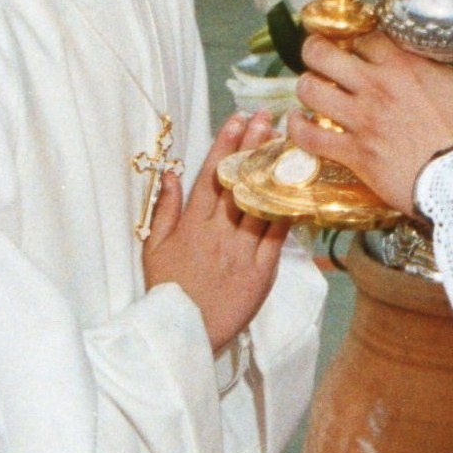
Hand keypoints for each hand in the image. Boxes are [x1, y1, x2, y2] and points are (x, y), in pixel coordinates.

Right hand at [142, 110, 288, 351]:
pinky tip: (298, 188)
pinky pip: (277, 236)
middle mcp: (218, 233)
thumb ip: (164, 209)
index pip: (211, 177)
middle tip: (267, 118)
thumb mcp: (154, 248)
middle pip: (239, 183)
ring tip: (288, 143)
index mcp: (191, 226)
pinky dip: (288, 211)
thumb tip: (171, 174)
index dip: (225, 145)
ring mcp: (241, 251)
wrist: (183, 335)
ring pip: (261, 203)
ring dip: (275, 172)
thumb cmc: (166, 292)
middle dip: (253, 146)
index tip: (236, 119)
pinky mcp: (261, 271)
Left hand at [290, 33, 452, 214]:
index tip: (363, 47)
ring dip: (307, 89)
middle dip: (317, 53)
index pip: (365, 35)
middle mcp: (376, 85)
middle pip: (321, 52)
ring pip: (308, 89)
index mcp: (407, 64)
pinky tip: (299, 124)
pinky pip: (309, 136)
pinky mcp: (354, 153)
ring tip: (314, 92)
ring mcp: (361, 119)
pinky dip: (299, 129)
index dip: (360, 39)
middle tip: (322, 59)